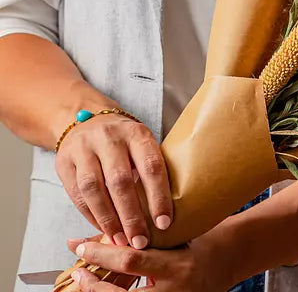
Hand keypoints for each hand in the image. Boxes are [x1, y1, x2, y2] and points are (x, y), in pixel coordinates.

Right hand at [55, 113, 172, 248]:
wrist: (86, 121)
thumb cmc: (124, 140)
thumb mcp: (141, 143)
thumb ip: (150, 169)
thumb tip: (166, 211)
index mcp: (137, 133)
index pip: (151, 166)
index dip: (158, 196)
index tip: (165, 223)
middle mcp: (110, 138)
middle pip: (121, 181)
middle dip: (132, 215)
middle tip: (141, 241)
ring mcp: (85, 149)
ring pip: (95, 189)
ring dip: (109, 220)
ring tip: (121, 241)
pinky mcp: (65, 162)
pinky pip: (77, 194)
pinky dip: (91, 215)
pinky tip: (103, 229)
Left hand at [68, 233, 232, 291]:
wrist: (228, 264)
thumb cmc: (202, 244)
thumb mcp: (179, 237)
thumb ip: (149, 240)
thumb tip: (108, 233)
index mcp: (177, 266)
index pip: (132, 260)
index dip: (102, 254)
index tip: (79, 245)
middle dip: (92, 286)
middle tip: (77, 272)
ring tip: (84, 283)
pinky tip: (104, 289)